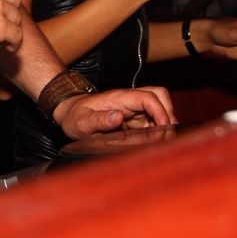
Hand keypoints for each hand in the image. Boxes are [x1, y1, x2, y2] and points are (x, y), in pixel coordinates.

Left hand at [52, 86, 176, 138]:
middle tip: (167, 134)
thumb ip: (99, 120)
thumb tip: (118, 117)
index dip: (160, 110)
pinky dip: (156, 129)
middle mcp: (128, 101)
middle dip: (168, 113)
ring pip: (157, 108)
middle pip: (159, 96)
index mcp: (119, 98)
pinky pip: (151, 119)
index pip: (148, 97)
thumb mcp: (82, 122)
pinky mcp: (132, 118)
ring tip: (161, 139)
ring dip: (164, 122)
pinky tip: (152, 141)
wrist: (68, 113)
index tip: (164, 127)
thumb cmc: (74, 116)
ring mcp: (131, 109)